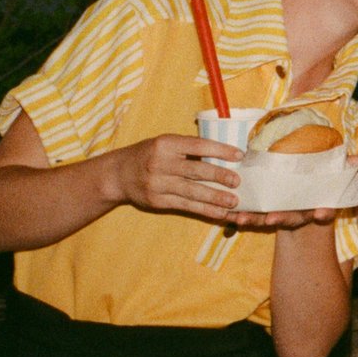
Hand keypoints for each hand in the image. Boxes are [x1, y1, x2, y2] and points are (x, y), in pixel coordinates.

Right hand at [107, 134, 243, 221]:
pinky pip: (185, 206)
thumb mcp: (166, 143)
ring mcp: (157, 184)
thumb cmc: (150, 155)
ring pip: (192, 192)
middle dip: (219, 176)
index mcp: (166, 144)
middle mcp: (160, 163)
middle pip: (195, 170)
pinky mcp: (157, 201)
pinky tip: (219, 213)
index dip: (220, 150)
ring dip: (215, 198)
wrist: (118, 174)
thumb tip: (226, 154)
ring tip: (233, 202)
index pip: (198, 146)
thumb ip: (189, 148)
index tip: (239, 155)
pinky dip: (204, 210)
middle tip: (238, 181)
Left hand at [228, 152, 357, 230]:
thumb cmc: (319, 181)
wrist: (301, 198)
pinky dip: (242, 215)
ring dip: (254, 220)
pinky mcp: (264, 213)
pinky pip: (252, 216)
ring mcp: (281, 215)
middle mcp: (299, 213)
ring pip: (267, 220)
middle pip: (291, 218)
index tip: (322, 213)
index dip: (323, 212)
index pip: (324, 209)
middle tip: (272, 219)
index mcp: (317, 204)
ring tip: (240, 218)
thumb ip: (346, 168)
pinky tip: (229, 214)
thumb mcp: (335, 175)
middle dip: (281, 218)